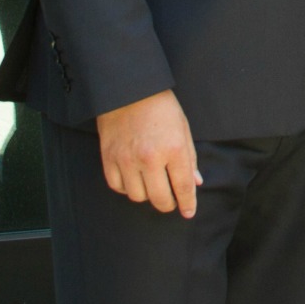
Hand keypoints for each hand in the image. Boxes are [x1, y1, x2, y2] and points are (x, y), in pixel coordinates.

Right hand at [95, 89, 200, 217]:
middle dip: (169, 204)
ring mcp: (126, 159)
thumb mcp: (183, 130)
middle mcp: (149, 158)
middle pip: (159, 198)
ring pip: (138, 196)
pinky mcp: (108, 158)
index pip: (183, 187)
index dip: (188, 203)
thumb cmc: (161, 108)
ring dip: (147, 195)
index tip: (189, 212)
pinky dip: (127, 188)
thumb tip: (195, 183)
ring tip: (152, 184)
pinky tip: (134, 180)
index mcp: (173, 149)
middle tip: (171, 201)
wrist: (129, 90)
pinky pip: (117, 186)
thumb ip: (189, 159)